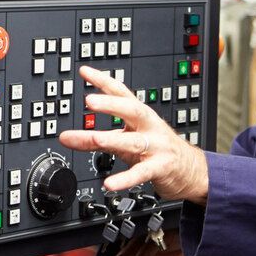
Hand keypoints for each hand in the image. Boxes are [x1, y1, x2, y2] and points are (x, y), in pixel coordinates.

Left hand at [59, 66, 208, 204]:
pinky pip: (141, 172)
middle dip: (112, 104)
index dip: (104, 81)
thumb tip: (66, 138)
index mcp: (141, 116)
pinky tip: (110, 183)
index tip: (85, 72)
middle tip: (90, 100)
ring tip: (95, 139)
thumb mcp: (124, 141)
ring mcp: (157, 146)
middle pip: (132, 110)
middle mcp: (149, 127)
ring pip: (134, 141)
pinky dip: (125, 178)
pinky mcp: (161, 167)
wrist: (189, 169)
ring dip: (114, 139)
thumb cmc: (156, 150)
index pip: (122, 93)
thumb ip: (93, 139)